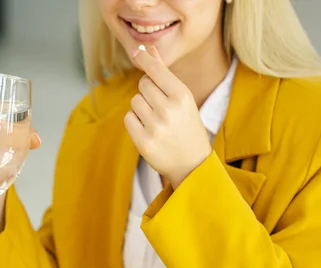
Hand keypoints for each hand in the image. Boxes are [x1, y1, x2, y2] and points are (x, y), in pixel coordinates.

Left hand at [124, 46, 211, 187]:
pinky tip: (149, 129)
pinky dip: (135, 121)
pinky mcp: (143, 142)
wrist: (192, 164)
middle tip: (160, 105)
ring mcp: (155, 127)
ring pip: (134, 101)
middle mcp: (168, 110)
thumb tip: (149, 50)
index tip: (137, 52)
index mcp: (182, 96)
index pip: (156, 70)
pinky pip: (128, 118)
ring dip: (141, 107)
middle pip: (143, 84)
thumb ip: (164, 75)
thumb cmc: (187, 126)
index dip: (144, 59)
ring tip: (156, 119)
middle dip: (147, 91)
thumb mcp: (183, 99)